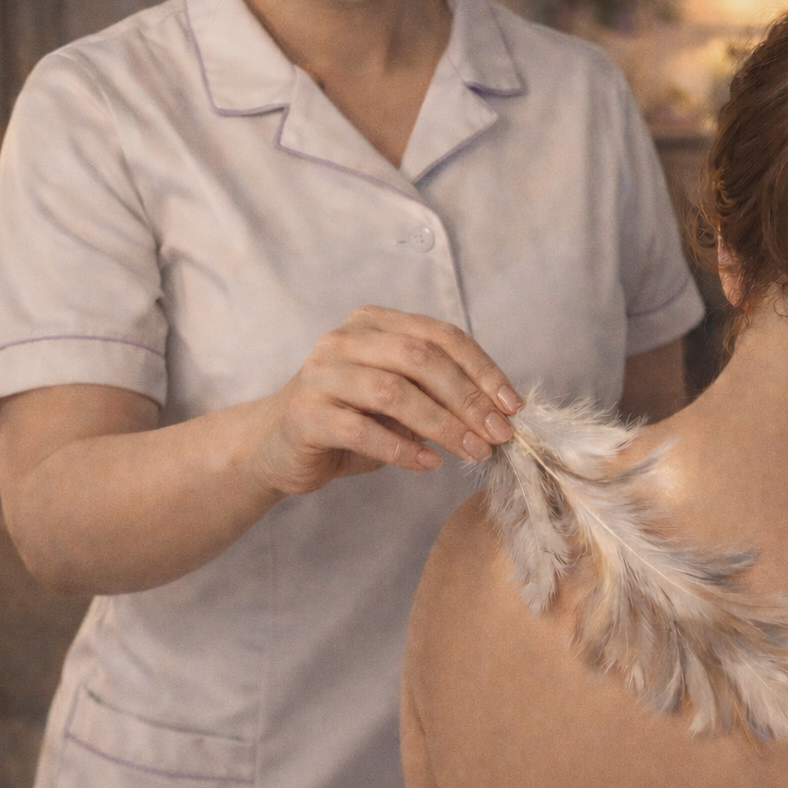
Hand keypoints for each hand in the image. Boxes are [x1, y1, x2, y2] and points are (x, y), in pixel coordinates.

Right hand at [248, 305, 521, 496]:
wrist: (274, 447)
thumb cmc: (348, 421)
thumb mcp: (398, 400)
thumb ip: (437, 395)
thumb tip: (498, 414)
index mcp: (374, 323)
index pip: (440, 335)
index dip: (483, 369)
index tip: (512, 406)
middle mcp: (344, 340)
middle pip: (421, 358)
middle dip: (468, 398)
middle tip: (499, 434)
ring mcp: (320, 374)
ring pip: (394, 391)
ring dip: (443, 425)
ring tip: (473, 452)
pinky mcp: (305, 414)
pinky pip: (362, 430)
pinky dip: (403, 449)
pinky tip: (429, 464)